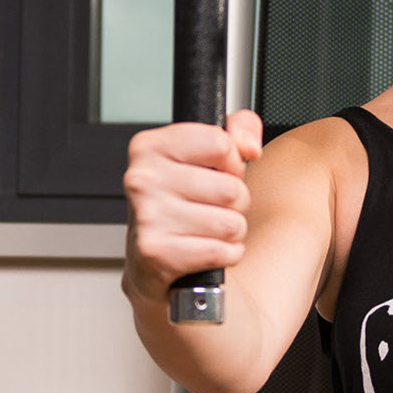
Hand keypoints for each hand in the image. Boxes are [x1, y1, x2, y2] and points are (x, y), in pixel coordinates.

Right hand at [123, 109, 262, 303]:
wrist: (149, 262)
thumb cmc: (183, 202)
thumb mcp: (208, 156)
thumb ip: (239, 130)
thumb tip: (250, 146)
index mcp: (150, 147)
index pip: (222, 144)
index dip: (232, 163)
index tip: (217, 173)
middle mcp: (142, 178)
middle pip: (231, 189)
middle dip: (236, 203)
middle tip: (212, 207)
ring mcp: (147, 216)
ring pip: (231, 224)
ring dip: (231, 232)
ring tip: (207, 229)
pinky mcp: (155, 253)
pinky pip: (221, 252)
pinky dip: (225, 255)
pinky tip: (204, 250)